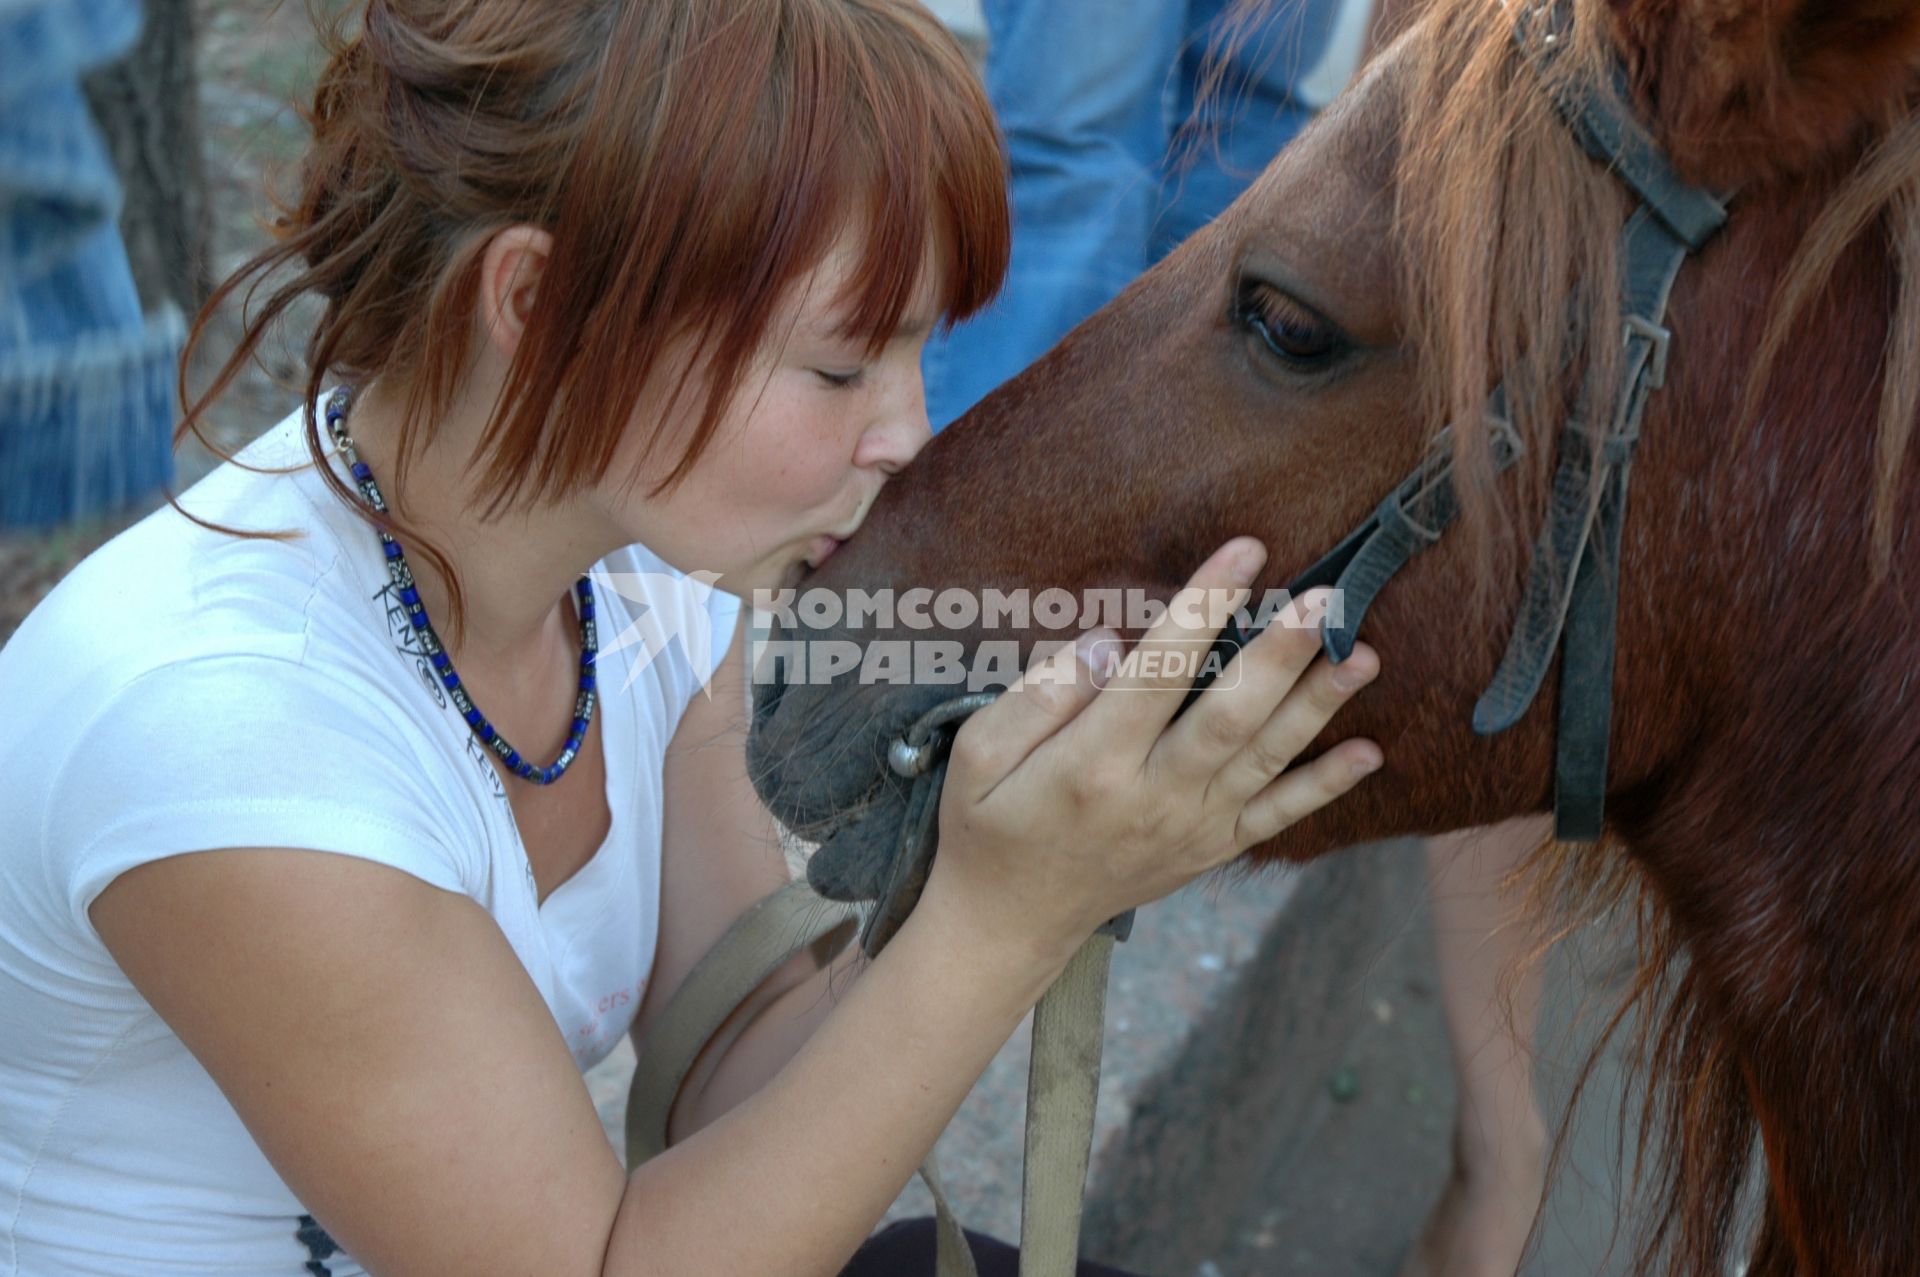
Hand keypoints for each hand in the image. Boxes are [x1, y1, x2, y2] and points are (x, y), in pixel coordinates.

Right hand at [922, 537, 1382, 960]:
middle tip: (1323, 599)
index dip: (1203, 608)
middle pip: (1230, 717)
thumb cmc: (988, 824)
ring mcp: (1190, 828)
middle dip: (1281, 654)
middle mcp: (1152, 797)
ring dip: (1317, 706)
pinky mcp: (1209, 850)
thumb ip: (1040, 696)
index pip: (1157, 672)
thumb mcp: (977, 754)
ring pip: (1266, 759)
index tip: (1243, 552)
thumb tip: (1105, 644)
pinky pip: (1277, 818)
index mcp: (1091, 764)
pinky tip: (1368, 752)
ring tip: (1361, 655)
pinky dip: (1324, 787)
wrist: (1008, 923)